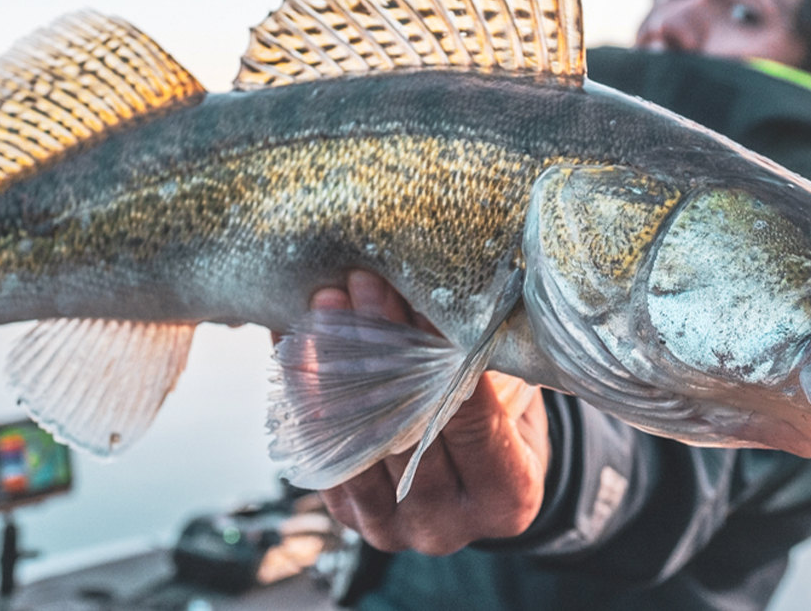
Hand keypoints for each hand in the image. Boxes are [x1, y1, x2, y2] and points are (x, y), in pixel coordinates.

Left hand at [299, 270, 550, 555]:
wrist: (476, 468)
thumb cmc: (506, 416)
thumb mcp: (514, 386)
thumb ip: (483, 359)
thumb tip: (444, 294)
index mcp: (507, 499)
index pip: (471, 422)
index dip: (441, 358)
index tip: (421, 298)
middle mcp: (446, 525)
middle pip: (403, 429)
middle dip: (379, 347)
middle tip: (363, 283)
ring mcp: (389, 527)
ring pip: (352, 439)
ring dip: (331, 364)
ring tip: (326, 301)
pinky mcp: (346, 512)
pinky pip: (316, 447)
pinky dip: (303, 389)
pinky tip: (296, 335)